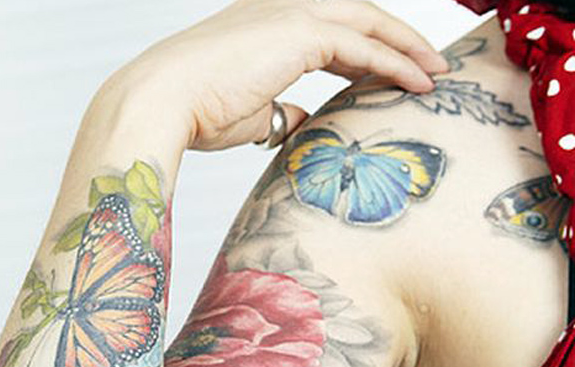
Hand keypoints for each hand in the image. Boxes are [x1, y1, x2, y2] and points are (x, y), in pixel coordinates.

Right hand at [113, 0, 449, 151]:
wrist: (165, 100)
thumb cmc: (197, 110)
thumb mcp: (253, 112)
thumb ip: (284, 109)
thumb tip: (303, 120)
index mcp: (272, 22)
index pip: (336, 28)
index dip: (370, 50)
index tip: (394, 76)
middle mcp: (285, 6)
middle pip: (360, 15)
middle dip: (399, 41)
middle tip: (431, 69)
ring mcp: (293, 12)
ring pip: (368, 22)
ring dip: (407, 48)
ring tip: (435, 75)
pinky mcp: (300, 31)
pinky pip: (362, 47)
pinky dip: (394, 64)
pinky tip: (417, 84)